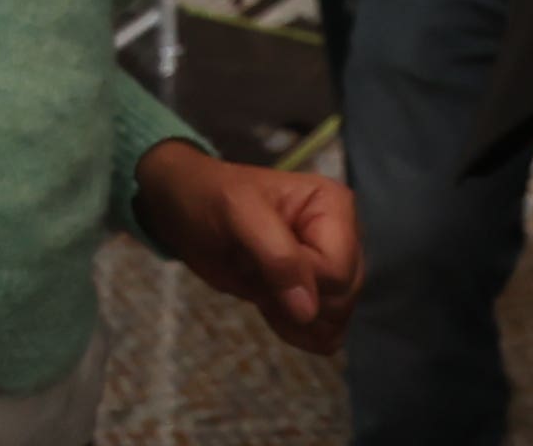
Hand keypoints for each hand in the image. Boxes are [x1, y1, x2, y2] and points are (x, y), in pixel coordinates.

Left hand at [134, 145, 362, 357]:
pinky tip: (269, 306)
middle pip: (342, 299)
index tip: (258, 263)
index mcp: (335, 207)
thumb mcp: (237, 212)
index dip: (300, 281)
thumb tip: (308, 311)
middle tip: (254, 273)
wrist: (188, 211)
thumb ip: (276, 256)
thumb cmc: (210, 199)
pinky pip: (325, 333)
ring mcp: (333, 268)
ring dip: (292, 318)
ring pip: (336, 320)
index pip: (338, 272)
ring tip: (260, 285)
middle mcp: (345, 237)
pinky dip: (296, 331)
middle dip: (294, 301)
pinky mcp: (318, 293)